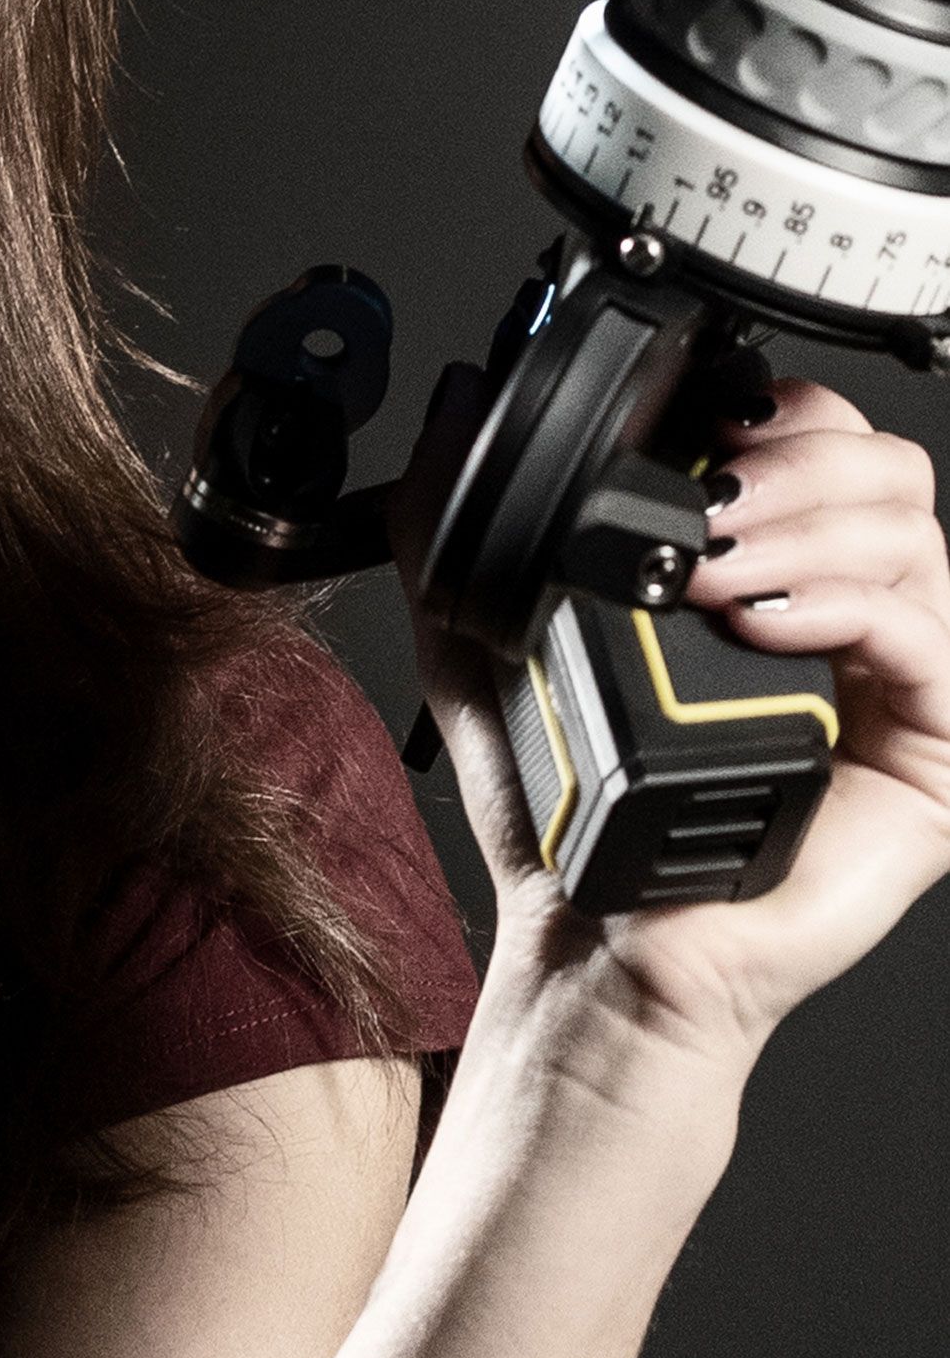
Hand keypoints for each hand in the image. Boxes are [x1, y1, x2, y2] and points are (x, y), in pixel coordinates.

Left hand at [400, 371, 949, 1065]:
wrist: (593, 949)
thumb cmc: (562, 820)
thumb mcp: (482, 646)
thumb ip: (454, 527)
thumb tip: (456, 408)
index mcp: (769, 580)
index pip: (821, 446)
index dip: (774, 412)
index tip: (697, 429)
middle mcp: (847, 621)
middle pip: (885, 470)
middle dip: (794, 460)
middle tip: (708, 506)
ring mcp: (896, 685)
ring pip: (913, 532)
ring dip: (804, 526)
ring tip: (711, 577)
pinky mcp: (929, 754)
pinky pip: (923, 635)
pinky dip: (839, 604)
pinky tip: (760, 626)